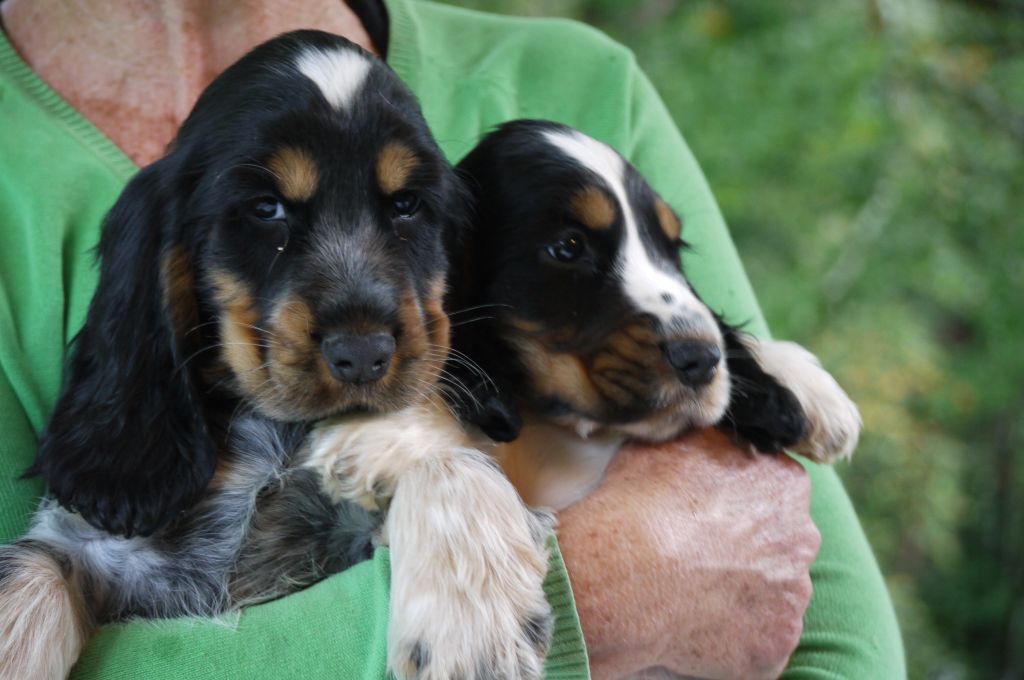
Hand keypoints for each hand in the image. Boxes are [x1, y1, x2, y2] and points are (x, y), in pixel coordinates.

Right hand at [556, 428, 818, 679]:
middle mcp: (802, 538)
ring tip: (688, 590)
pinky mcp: (776, 643)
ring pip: (771, 592)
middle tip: (696, 553)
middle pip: (779, 542)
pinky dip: (733, 635)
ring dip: (740, 591)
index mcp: (785, 482)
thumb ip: (712, 442)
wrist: (623, 572)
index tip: (704, 512)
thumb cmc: (639, 500)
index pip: (773, 489)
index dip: (735, 501)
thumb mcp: (674, 442)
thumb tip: (715, 437)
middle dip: (746, 548)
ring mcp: (793, 595)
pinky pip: (758, 638)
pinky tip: (694, 623)